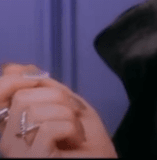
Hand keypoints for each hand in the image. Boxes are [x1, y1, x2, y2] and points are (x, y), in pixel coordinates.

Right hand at [0, 63, 117, 157]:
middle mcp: (7, 140)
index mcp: (12, 125)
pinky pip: (47, 128)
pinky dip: (71, 128)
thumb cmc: (87, 143)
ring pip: (34, 110)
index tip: (40, 79)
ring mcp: (16, 153)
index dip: (14, 78)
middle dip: (58, 98)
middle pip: (22, 96)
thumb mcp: (66, 106)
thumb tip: (12, 67)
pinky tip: (75, 141)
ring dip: (68, 115)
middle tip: (72, 116)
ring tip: (75, 132)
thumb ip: (43, 88)